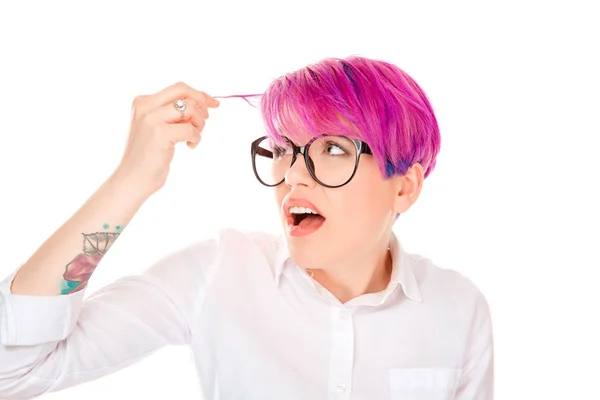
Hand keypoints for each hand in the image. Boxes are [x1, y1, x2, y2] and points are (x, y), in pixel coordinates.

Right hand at [113, 82, 219, 197]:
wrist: (133, 178)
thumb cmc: (149, 156)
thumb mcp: (158, 127)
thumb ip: (173, 114)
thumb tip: (201, 102)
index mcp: (143, 102)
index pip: (178, 89)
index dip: (199, 94)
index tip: (213, 104)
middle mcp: (145, 106)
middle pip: (183, 90)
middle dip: (201, 103)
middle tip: (205, 119)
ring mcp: (151, 119)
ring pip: (189, 108)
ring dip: (199, 123)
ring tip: (194, 137)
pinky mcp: (159, 134)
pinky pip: (190, 129)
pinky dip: (196, 138)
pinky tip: (190, 146)